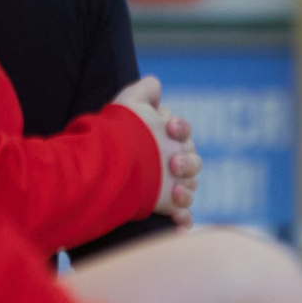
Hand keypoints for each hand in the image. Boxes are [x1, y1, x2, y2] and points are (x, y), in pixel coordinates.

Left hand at [112, 75, 199, 221]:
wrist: (107, 165)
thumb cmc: (120, 133)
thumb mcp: (130, 104)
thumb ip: (144, 91)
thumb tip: (155, 84)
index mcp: (162, 139)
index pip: (183, 133)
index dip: (181, 128)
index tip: (170, 127)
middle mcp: (168, 162)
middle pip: (194, 161)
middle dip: (187, 161)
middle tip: (172, 162)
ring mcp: (169, 186)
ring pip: (192, 186)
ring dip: (187, 188)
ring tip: (174, 191)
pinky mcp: (166, 208)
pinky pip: (184, 215)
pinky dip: (184, 218)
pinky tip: (177, 219)